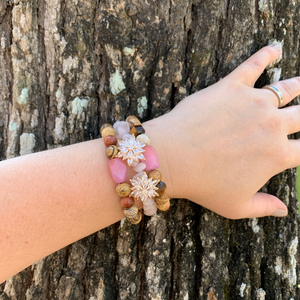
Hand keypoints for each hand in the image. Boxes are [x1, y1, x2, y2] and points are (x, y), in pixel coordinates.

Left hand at [144, 44, 298, 218]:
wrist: (172, 158)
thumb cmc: (202, 185)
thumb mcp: (235, 206)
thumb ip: (264, 208)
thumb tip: (284, 211)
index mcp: (277, 155)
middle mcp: (273, 126)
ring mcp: (254, 102)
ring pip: (287, 88)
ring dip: (298, 85)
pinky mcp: (232, 86)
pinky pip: (253, 64)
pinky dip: (266, 54)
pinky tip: (275, 48)